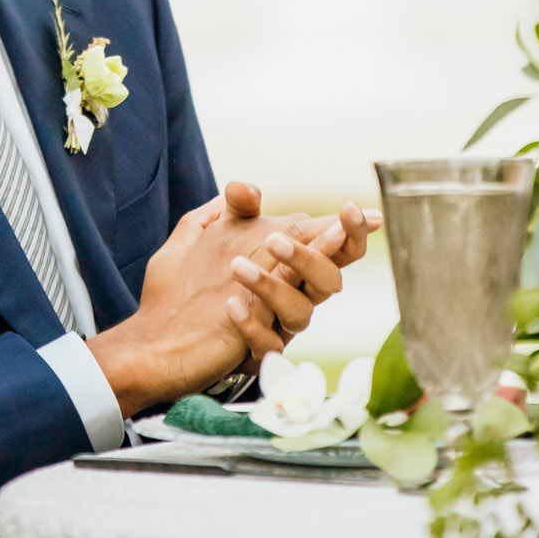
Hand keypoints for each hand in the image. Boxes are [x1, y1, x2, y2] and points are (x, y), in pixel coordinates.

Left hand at [224, 198, 376, 363]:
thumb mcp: (223, 234)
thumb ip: (239, 209)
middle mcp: (300, 295)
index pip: (340, 248)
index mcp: (301, 263)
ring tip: (237, 266)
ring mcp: (282, 325)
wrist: (186, 327)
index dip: (352, 231)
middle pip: (328, 281)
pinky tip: (232, 306)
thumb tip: (243, 188)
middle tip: (274, 240)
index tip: (351, 208)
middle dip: (308, 258)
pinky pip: (268, 344)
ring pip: (299, 312)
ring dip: (271, 288)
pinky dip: (252, 324)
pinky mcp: (259, 351)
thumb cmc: (214, 273)